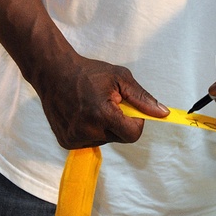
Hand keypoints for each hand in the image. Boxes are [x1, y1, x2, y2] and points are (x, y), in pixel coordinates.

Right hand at [37, 55, 167, 148]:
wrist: (53, 72)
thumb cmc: (89, 72)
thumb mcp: (120, 78)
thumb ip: (143, 98)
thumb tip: (163, 113)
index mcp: (102, 115)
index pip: (133, 135)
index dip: (137, 123)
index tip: (131, 110)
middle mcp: (87, 131)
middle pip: (120, 137)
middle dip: (120, 122)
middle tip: (109, 103)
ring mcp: (74, 139)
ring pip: (105, 139)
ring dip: (105, 126)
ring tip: (93, 106)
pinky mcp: (66, 142)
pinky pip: (90, 140)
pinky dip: (92, 129)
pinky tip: (82, 113)